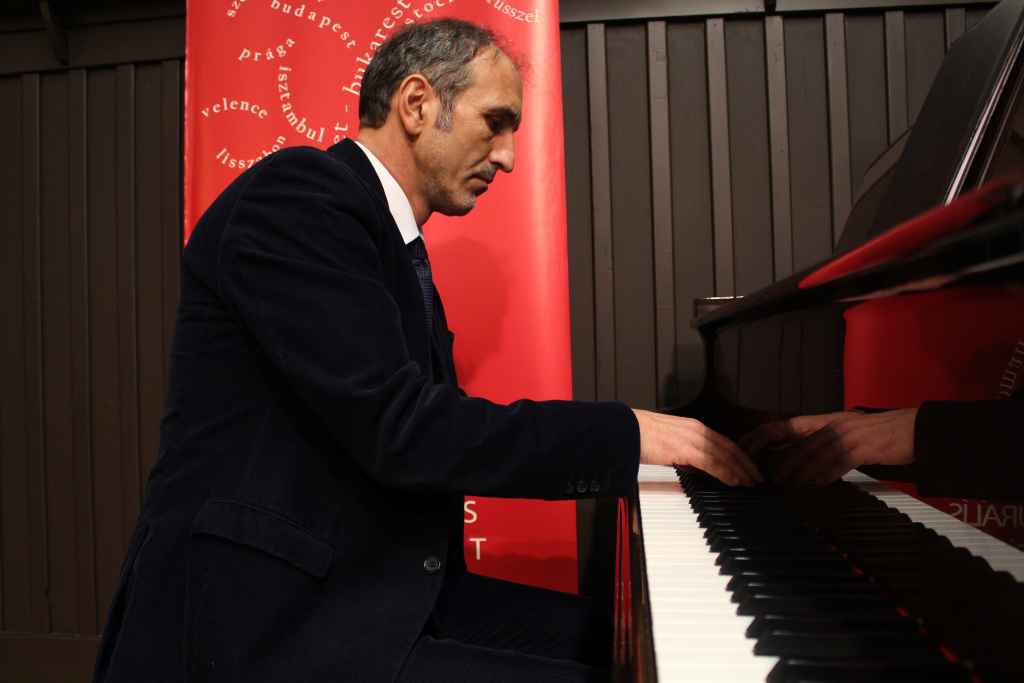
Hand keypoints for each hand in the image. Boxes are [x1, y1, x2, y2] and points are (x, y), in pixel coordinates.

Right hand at [633, 410, 762, 485]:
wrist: (627, 431)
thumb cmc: (641, 436)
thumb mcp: (669, 443)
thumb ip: (685, 454)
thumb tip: (695, 468)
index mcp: (694, 427)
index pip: (724, 442)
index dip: (739, 456)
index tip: (748, 467)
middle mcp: (698, 430)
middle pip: (731, 448)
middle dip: (747, 464)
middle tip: (757, 478)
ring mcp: (693, 438)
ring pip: (726, 456)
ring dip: (741, 471)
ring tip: (750, 484)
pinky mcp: (687, 449)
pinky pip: (713, 463)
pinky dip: (727, 473)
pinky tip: (734, 482)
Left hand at [743, 409, 917, 486]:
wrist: (915, 429)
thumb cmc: (883, 434)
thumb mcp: (849, 433)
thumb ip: (825, 443)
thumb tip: (803, 460)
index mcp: (827, 420)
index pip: (786, 426)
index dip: (764, 436)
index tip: (747, 449)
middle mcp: (833, 425)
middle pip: (797, 442)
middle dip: (779, 461)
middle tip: (768, 478)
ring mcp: (848, 435)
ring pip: (813, 454)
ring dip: (798, 473)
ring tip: (786, 486)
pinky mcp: (863, 448)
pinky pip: (836, 463)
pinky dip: (823, 476)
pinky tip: (814, 486)